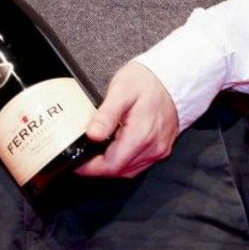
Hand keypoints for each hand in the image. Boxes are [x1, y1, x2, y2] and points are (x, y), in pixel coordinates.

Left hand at [76, 61, 178, 177]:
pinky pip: (139, 164)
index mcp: (141, 134)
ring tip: (95, 152)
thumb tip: (92, 135)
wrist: (172, 78)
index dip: (90, 168)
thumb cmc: (145, 81)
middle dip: (97, 168)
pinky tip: (114, 149)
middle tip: (81, 156)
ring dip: (110, 166)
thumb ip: (106, 115)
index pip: (111, 165)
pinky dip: (123, 161)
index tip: (76, 163)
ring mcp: (159, 150)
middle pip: (119, 171)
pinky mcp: (161, 149)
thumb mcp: (120, 90)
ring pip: (129, 171)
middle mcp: (153, 147)